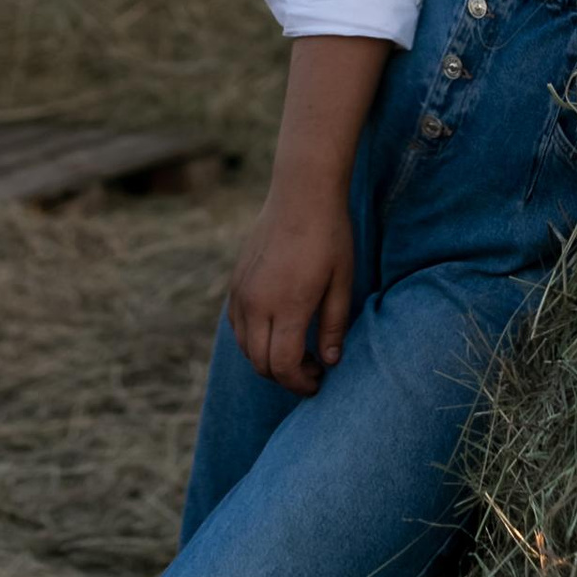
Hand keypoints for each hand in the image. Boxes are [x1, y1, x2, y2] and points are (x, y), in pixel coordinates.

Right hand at [227, 183, 354, 393]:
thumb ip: (333, 326)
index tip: (320, 379)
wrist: (301, 193)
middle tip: (312, 369)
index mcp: (286, 307)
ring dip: (267, 359)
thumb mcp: (342, 283)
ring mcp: (241, 292)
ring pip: (245, 347)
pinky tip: (278, 329)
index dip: (300, 383)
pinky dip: (253, 339)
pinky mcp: (235, 282)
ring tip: (297, 350)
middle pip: (260, 363)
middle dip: (285, 376)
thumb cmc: (329, 236)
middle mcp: (256, 303)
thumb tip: (330, 361)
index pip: (283, 365)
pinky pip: (237, 325)